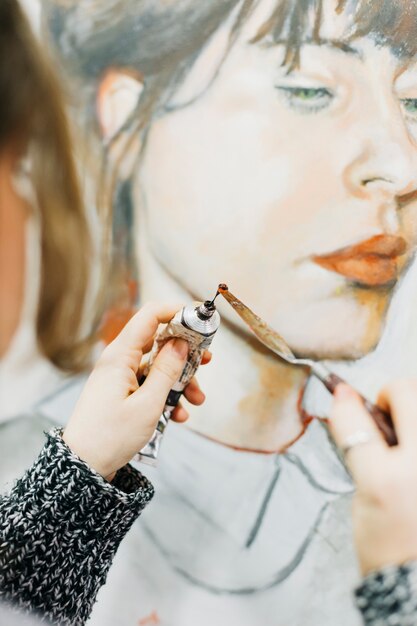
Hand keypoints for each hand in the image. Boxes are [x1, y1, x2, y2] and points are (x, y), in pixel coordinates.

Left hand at [63, 302, 208, 478]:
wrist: (84, 465)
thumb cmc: (111, 436)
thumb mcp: (148, 404)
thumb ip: (167, 370)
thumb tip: (182, 343)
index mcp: (120, 356)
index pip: (150, 316)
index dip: (176, 311)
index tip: (199, 319)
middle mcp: (119, 361)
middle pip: (158, 341)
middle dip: (186, 353)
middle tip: (207, 361)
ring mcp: (120, 377)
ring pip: (158, 367)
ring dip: (180, 381)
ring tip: (197, 400)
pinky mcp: (122, 392)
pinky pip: (150, 385)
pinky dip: (167, 397)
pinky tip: (179, 416)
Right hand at [330, 382, 416, 574]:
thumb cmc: (391, 547)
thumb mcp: (364, 494)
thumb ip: (357, 446)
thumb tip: (347, 404)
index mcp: (389, 479)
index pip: (358, 418)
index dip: (346, 401)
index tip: (343, 397)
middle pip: (409, 391)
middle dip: (393, 395)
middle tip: (385, 417)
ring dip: (411, 411)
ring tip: (405, 438)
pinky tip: (412, 453)